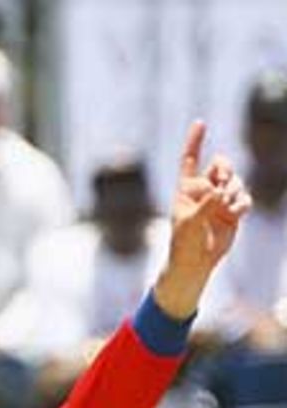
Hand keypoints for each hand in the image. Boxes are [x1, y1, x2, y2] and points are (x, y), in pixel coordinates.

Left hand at [154, 121, 250, 318]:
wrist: (195, 263)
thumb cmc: (184, 243)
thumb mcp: (190, 223)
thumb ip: (205, 206)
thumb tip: (220, 192)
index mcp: (187, 189)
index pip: (190, 159)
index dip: (195, 141)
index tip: (200, 122)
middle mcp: (205, 190)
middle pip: (220, 165)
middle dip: (224, 168)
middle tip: (223, 178)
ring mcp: (220, 200)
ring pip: (235, 182)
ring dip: (233, 191)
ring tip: (226, 207)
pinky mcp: (232, 211)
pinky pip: (244, 198)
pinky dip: (242, 204)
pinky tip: (236, 213)